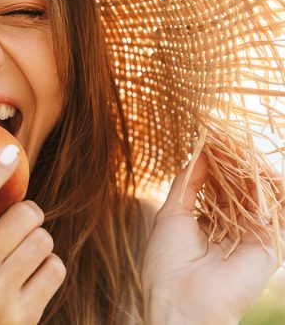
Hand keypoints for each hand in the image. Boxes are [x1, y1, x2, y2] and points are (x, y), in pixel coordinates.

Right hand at [0, 145, 65, 324]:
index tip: (8, 151)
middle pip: (20, 217)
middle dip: (29, 212)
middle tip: (22, 219)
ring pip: (42, 240)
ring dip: (39, 241)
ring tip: (23, 254)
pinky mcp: (23, 316)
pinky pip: (55, 268)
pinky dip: (50, 268)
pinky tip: (32, 278)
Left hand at [141, 151, 284, 324]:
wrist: (179, 302)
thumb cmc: (167, 263)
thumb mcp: (171, 214)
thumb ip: (186, 184)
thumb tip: (198, 153)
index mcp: (209, 223)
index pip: (219, 185)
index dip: (216, 162)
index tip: (212, 137)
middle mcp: (233, 228)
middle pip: (240, 187)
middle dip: (234, 161)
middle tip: (227, 137)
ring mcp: (252, 236)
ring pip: (260, 195)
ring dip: (252, 169)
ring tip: (241, 147)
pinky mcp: (270, 245)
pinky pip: (278, 212)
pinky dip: (272, 188)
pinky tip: (260, 168)